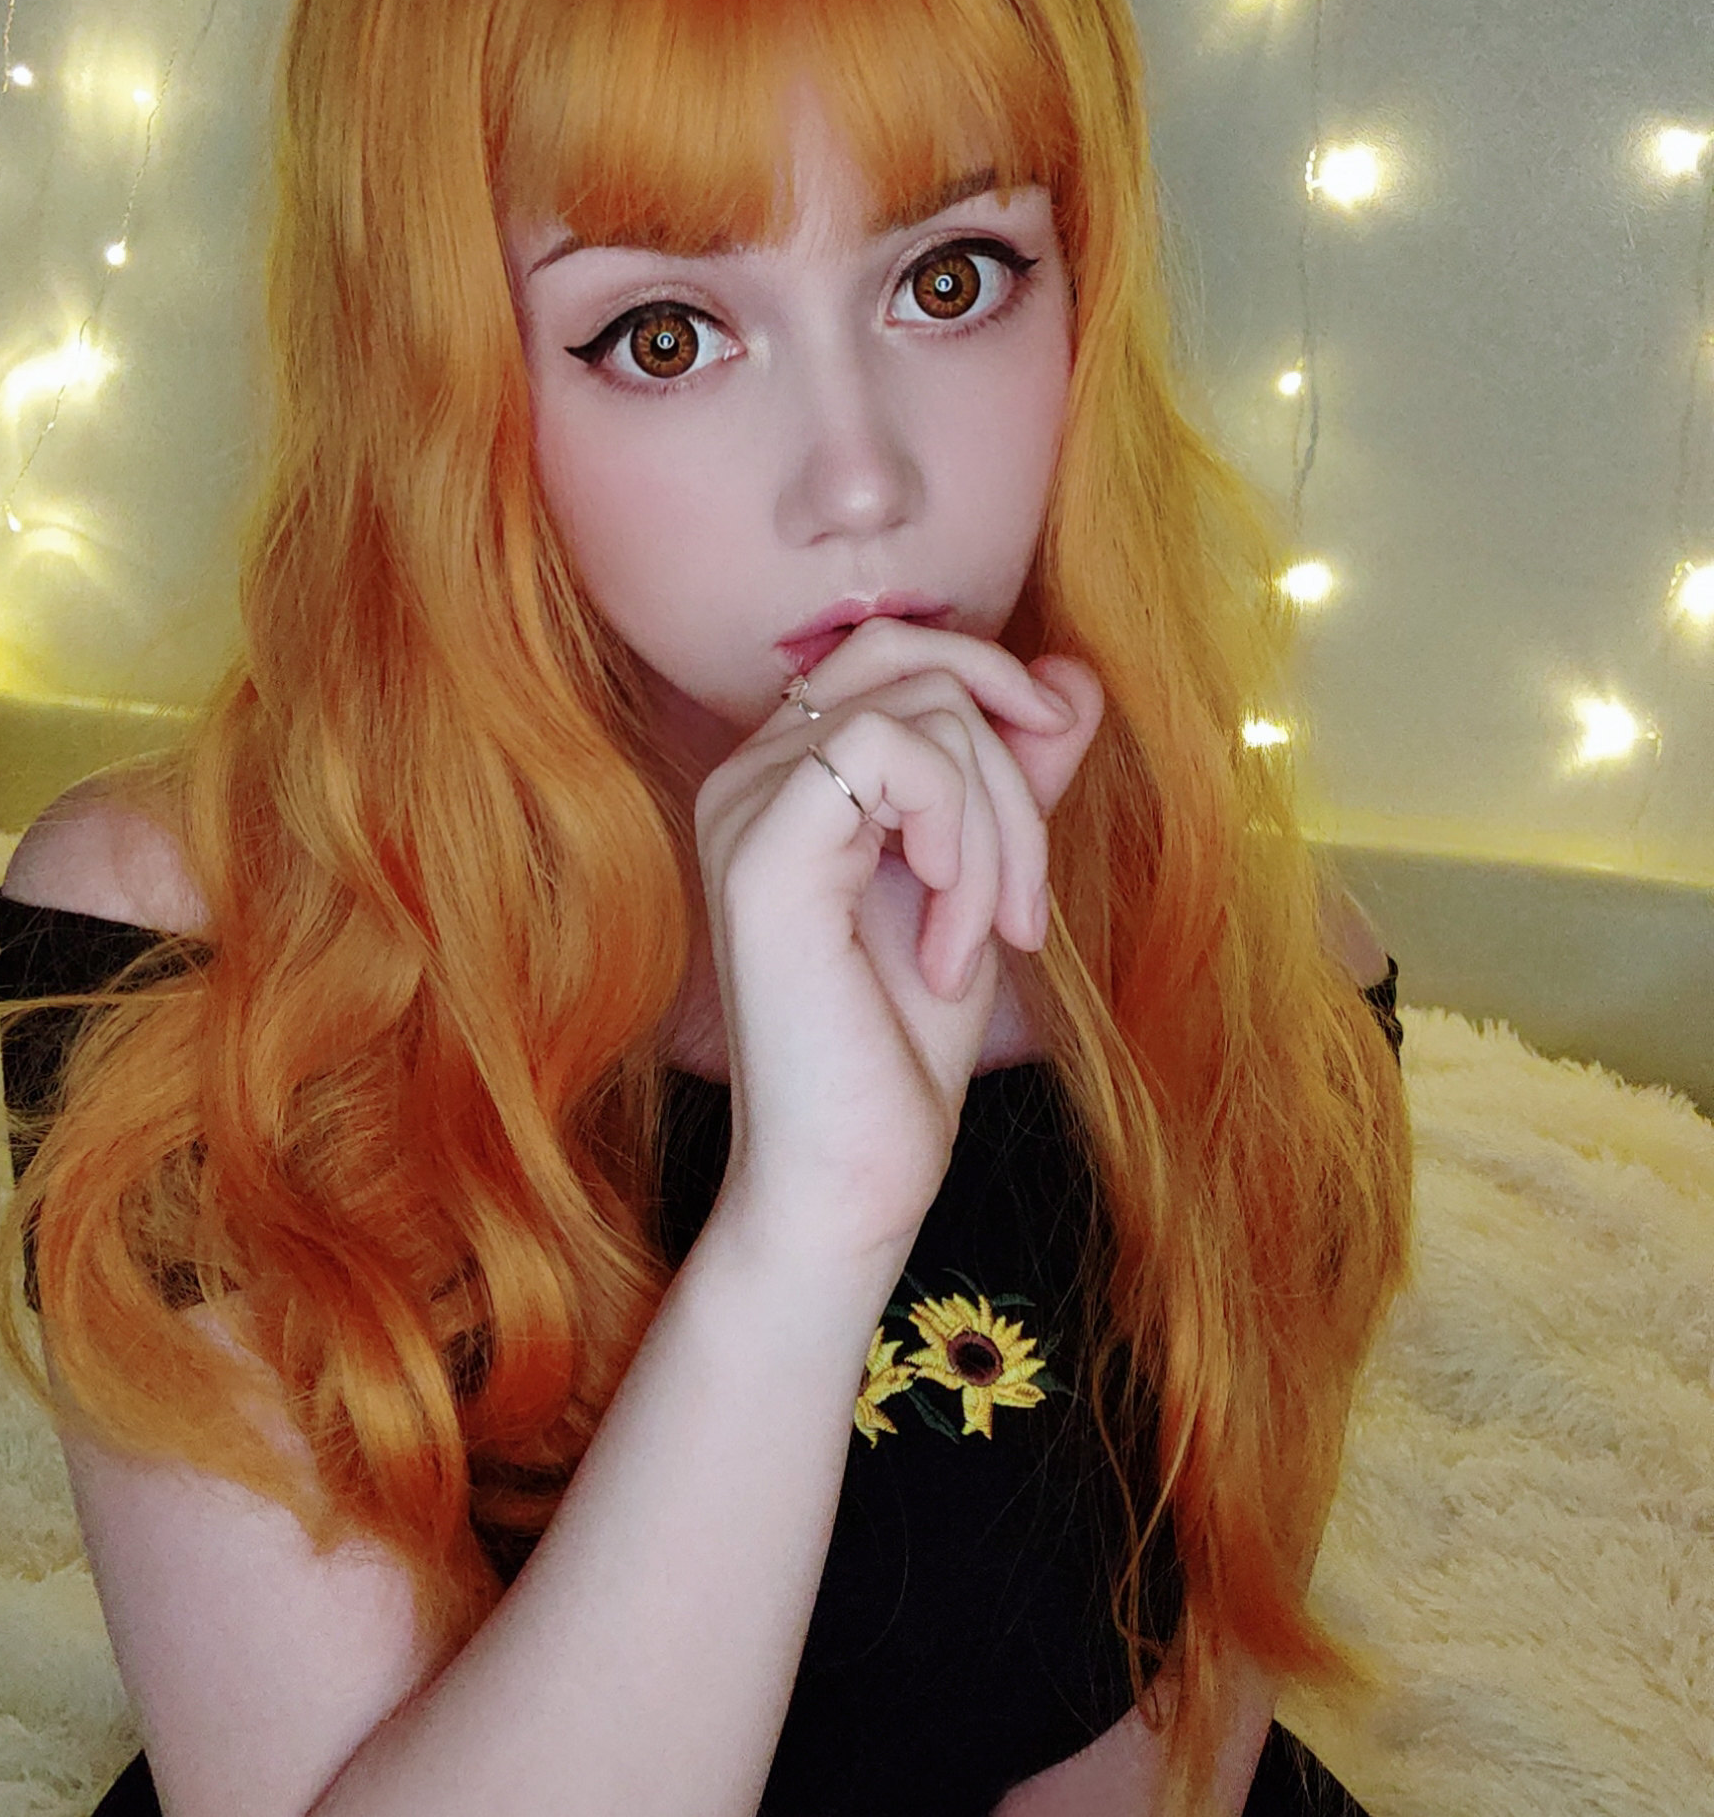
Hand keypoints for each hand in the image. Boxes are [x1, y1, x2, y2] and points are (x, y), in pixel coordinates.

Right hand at [691, 618, 1103, 1262]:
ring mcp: (743, 807)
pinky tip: (948, 938)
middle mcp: (746, 775)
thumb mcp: (983, 877)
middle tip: (1022, 903)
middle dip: (1010, 766)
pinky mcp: (759, 852)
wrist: (852, 1171)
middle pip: (914, 661)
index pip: (892, 645)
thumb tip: (1073, 674)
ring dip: (997, 830)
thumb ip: (1016, 773)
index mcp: (783, 774)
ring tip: (984, 940)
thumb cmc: (903, 1041)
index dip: (991, 679)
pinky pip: (892, 752)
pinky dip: (961, 840)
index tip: (1053, 766)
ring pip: (923, 709)